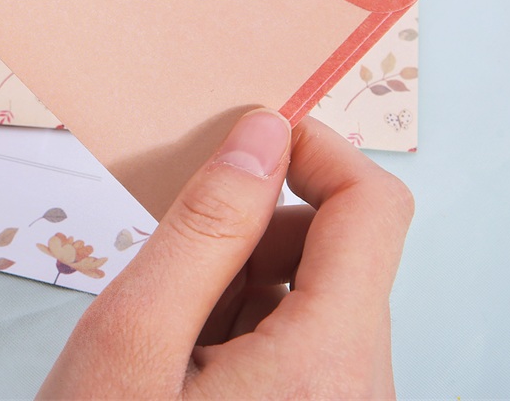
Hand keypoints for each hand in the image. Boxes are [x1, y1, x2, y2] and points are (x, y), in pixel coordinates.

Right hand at [38, 112, 413, 399]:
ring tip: (167, 316)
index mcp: (331, 362)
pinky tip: (181, 350)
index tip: (244, 136)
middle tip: (175, 242)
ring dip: (241, 272)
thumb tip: (260, 135)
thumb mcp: (136, 334)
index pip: (374, 207)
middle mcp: (360, 388)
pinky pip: (298, 336)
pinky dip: (241, 315)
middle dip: (257, 223)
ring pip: (313, 291)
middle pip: (340, 249)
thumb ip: (204, 225)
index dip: (315, 150)